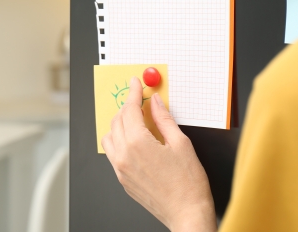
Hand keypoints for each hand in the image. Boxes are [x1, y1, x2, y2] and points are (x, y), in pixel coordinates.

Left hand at [102, 77, 215, 231]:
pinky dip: (119, 141)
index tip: (136, 83)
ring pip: (109, 137)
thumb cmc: (188, 184)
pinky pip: (113, 153)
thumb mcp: (181, 144)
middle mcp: (123, 156)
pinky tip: (135, 141)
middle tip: (141, 101)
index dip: (133, 93)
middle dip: (127, 107)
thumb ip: (164, 119)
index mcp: (138, 144)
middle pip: (117, 121)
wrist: (187, 214)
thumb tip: (155, 102)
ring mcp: (120, 169)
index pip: (129, 109)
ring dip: (120, 124)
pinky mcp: (122, 179)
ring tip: (137, 121)